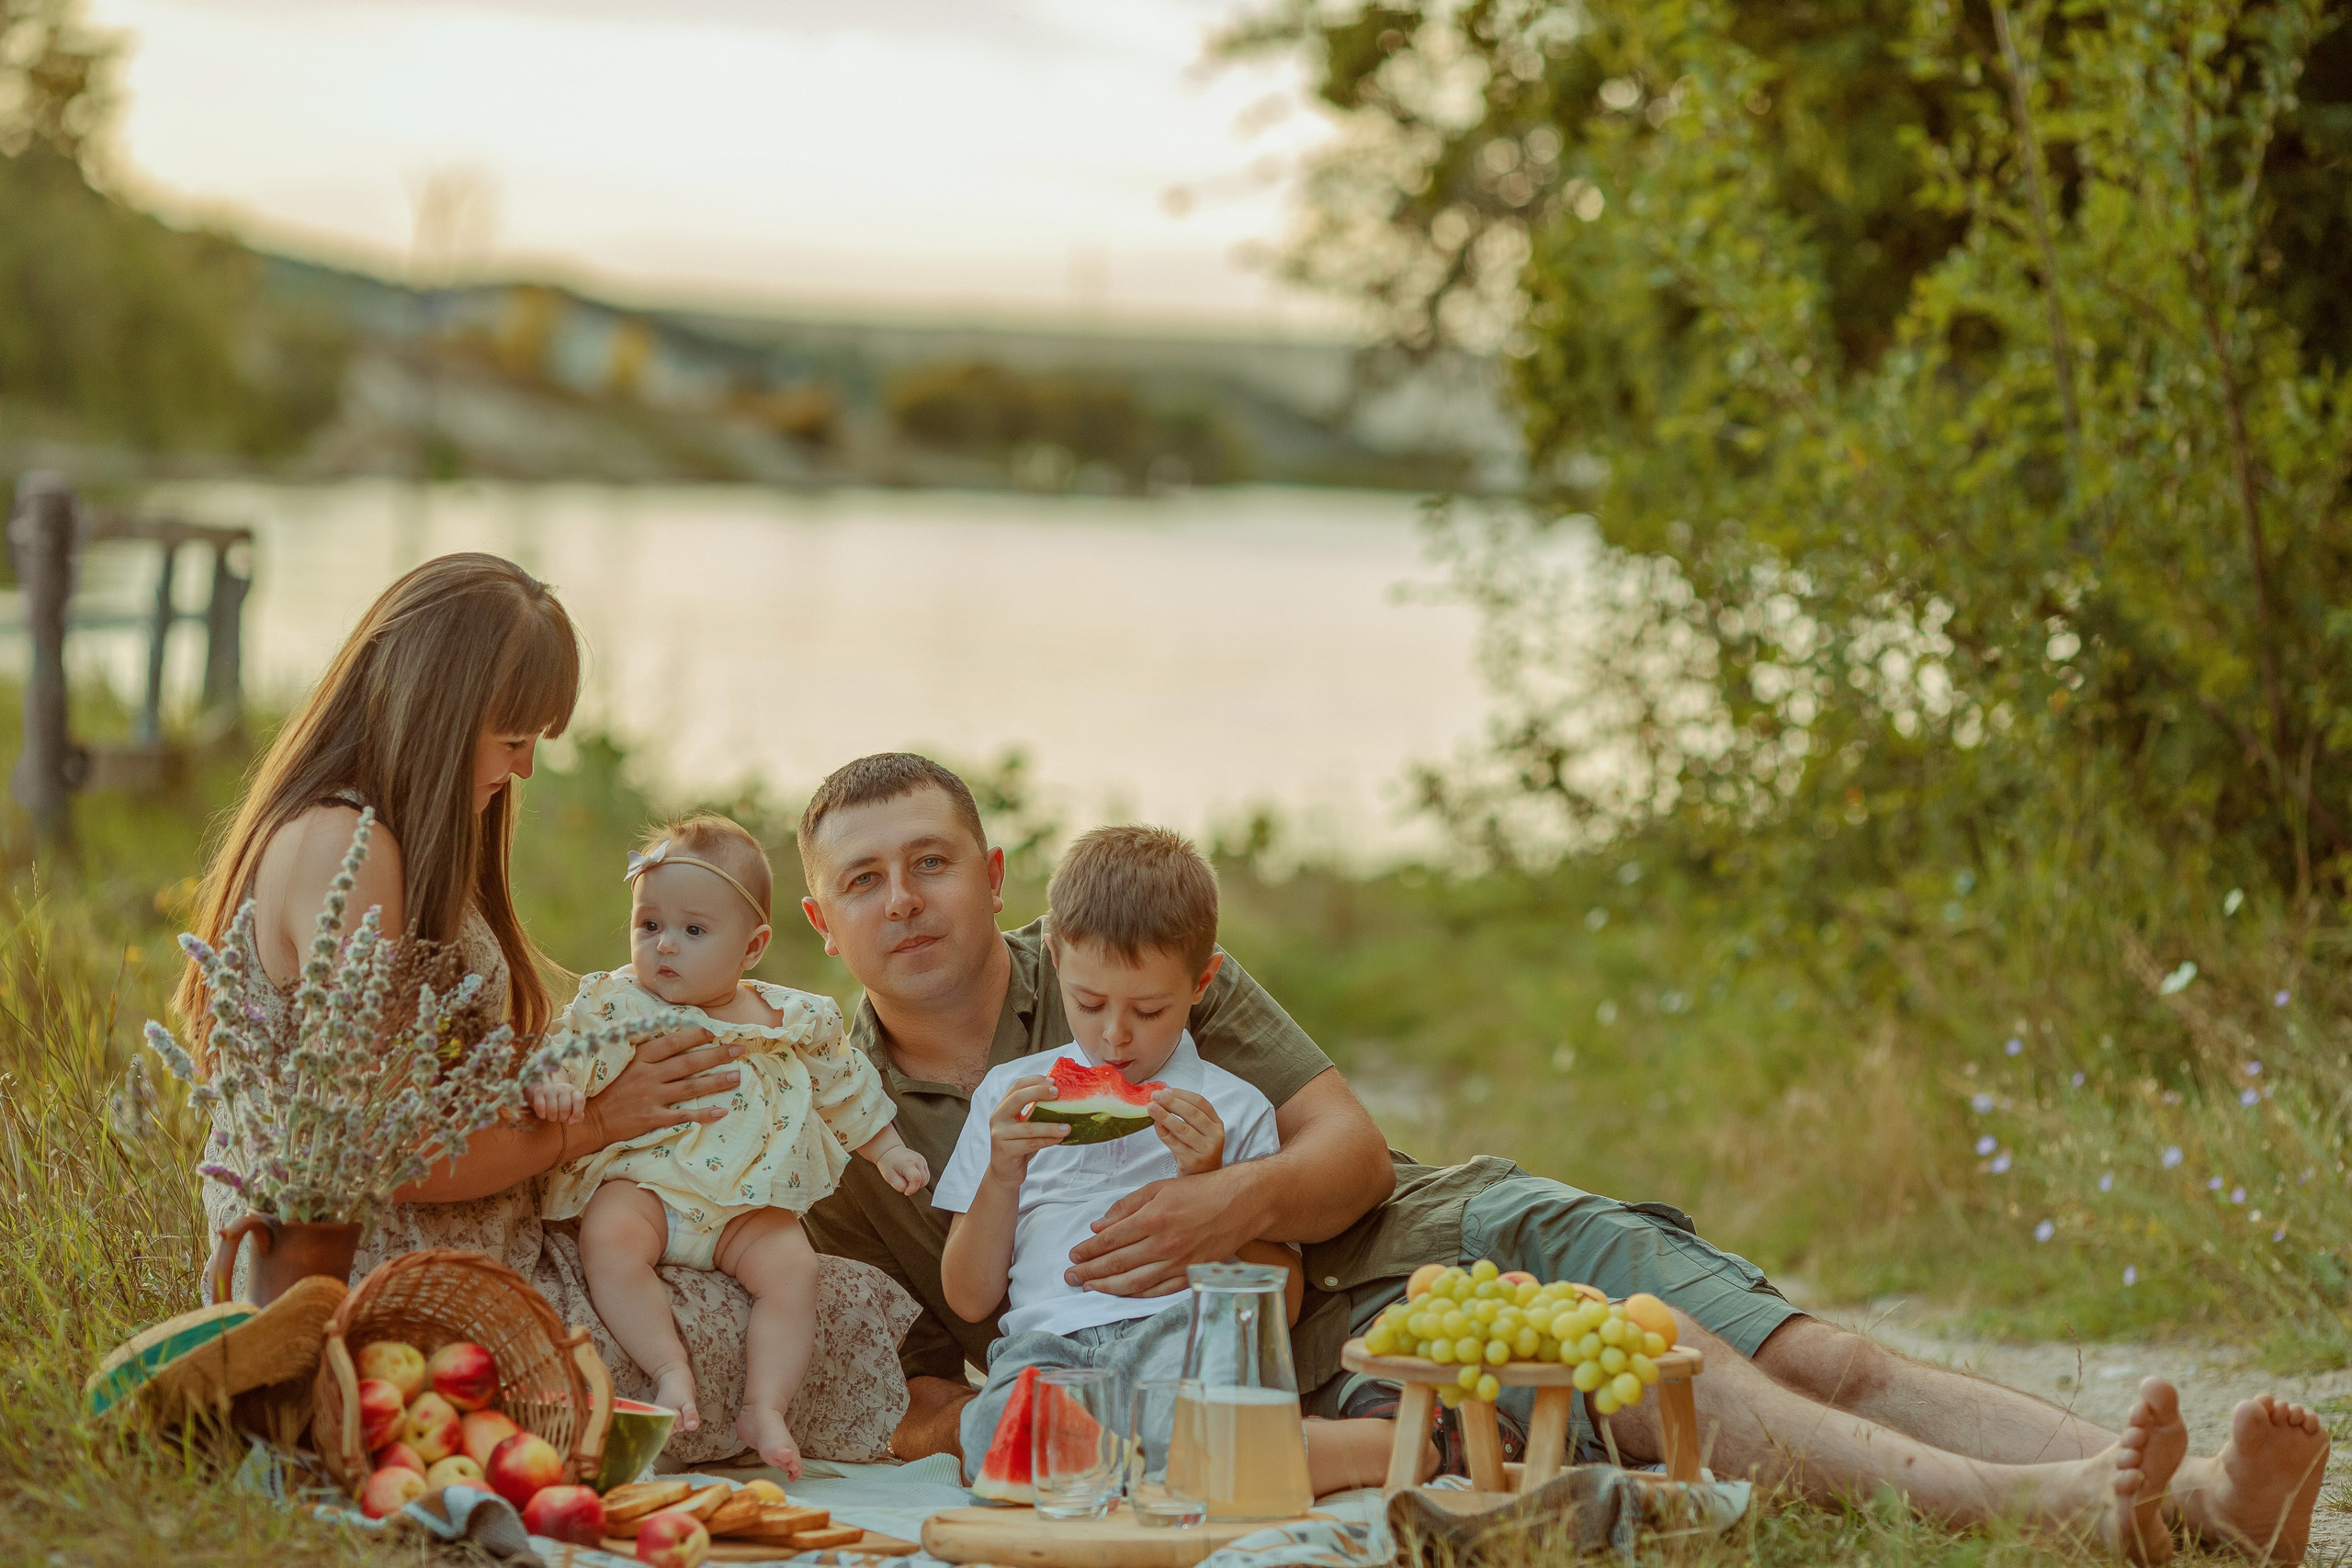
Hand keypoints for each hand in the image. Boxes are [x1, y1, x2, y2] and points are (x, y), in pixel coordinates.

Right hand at [528, 1078, 584, 1125]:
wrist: (546, 1088)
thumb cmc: (562, 1102)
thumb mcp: (572, 1107)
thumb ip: (577, 1116)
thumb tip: (572, 1121)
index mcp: (574, 1091)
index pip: (579, 1100)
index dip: (577, 1114)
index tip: (571, 1121)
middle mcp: (563, 1088)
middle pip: (565, 1108)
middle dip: (562, 1118)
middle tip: (560, 1118)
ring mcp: (550, 1089)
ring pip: (552, 1109)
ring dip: (552, 1118)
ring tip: (552, 1116)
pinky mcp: (538, 1091)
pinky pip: (540, 1107)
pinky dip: (542, 1115)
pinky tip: (544, 1114)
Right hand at [580, 1025, 741, 1149]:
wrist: (591, 1119)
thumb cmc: (610, 1088)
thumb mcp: (626, 1062)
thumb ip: (650, 1052)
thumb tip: (678, 1036)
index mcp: (641, 1057)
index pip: (673, 1042)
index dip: (695, 1035)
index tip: (715, 1031)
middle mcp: (648, 1075)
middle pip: (688, 1063)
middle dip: (716, 1055)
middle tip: (739, 1050)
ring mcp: (651, 1097)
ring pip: (690, 1087)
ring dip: (716, 1081)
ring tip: (737, 1076)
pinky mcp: (652, 1118)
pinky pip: (683, 1116)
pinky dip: (703, 1114)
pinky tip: (721, 1111)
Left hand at [878, 1146, 930, 1195]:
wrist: (890, 1151)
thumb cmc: (888, 1163)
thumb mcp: (889, 1177)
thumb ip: (899, 1185)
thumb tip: (909, 1190)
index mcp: (908, 1164)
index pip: (916, 1179)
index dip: (912, 1189)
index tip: (906, 1192)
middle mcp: (918, 1161)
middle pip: (923, 1181)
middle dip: (914, 1186)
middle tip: (903, 1183)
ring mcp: (922, 1160)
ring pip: (926, 1179)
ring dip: (918, 1183)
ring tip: (907, 1178)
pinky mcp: (924, 1161)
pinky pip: (926, 1175)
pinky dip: (920, 1179)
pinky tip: (911, 1176)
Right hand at [987, 1075, 1067, 1184]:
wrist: (1004, 1173)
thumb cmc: (1019, 1145)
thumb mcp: (1025, 1125)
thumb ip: (1035, 1113)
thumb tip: (1063, 1098)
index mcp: (1003, 1108)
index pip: (1016, 1086)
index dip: (1034, 1081)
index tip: (1053, 1081)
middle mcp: (997, 1118)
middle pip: (1017, 1098)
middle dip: (1038, 1092)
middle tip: (1057, 1093)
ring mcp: (999, 1135)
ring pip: (1028, 1127)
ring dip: (1050, 1126)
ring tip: (1067, 1126)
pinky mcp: (1005, 1151)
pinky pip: (1030, 1144)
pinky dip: (1047, 1140)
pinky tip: (1059, 1138)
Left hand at [1065, 1166, 1255, 1297]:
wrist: (1242, 1203)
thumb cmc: (1200, 1191)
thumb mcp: (1159, 1188)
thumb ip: (1126, 1207)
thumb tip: (1098, 1227)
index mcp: (1154, 1218)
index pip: (1110, 1240)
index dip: (1088, 1250)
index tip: (1073, 1254)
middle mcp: (1164, 1244)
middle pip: (1117, 1264)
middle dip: (1089, 1272)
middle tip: (1070, 1276)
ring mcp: (1178, 1263)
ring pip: (1134, 1283)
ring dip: (1107, 1287)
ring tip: (1089, 1288)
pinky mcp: (1191, 1275)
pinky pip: (1158, 1291)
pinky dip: (1137, 1295)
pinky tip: (1122, 1294)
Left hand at [1149, 1087, 1224, 1175]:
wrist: (1202, 1179)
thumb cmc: (1197, 1150)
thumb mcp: (1199, 1131)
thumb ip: (1187, 1114)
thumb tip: (1163, 1092)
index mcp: (1216, 1124)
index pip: (1201, 1102)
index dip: (1182, 1094)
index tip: (1165, 1089)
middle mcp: (1215, 1136)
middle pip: (1192, 1114)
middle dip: (1172, 1102)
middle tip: (1155, 1096)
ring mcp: (1205, 1149)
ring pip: (1182, 1128)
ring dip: (1165, 1116)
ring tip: (1151, 1107)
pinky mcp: (1193, 1161)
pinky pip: (1174, 1143)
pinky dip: (1163, 1132)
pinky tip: (1155, 1124)